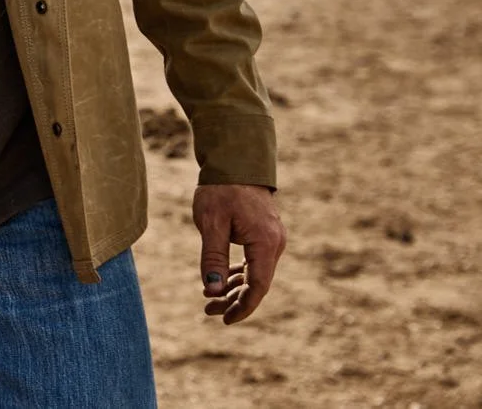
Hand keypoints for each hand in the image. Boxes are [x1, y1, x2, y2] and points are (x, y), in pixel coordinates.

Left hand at [193, 184, 285, 324]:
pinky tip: (221, 280)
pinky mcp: (264, 234)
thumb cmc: (221, 190)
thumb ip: (213, 258)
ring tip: (208, 299)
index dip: (243, 306)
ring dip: (234, 287)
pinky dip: (238, 273)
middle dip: (233, 300)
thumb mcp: (211, 224)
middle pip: (257, 283)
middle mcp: (274, 243)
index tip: (225, 320)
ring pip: (255, 273)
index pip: (258, 286)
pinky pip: (254, 261)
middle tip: (208, 309)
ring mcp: (271, 239)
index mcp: (265, 242)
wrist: (236, 161)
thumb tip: (212, 290)